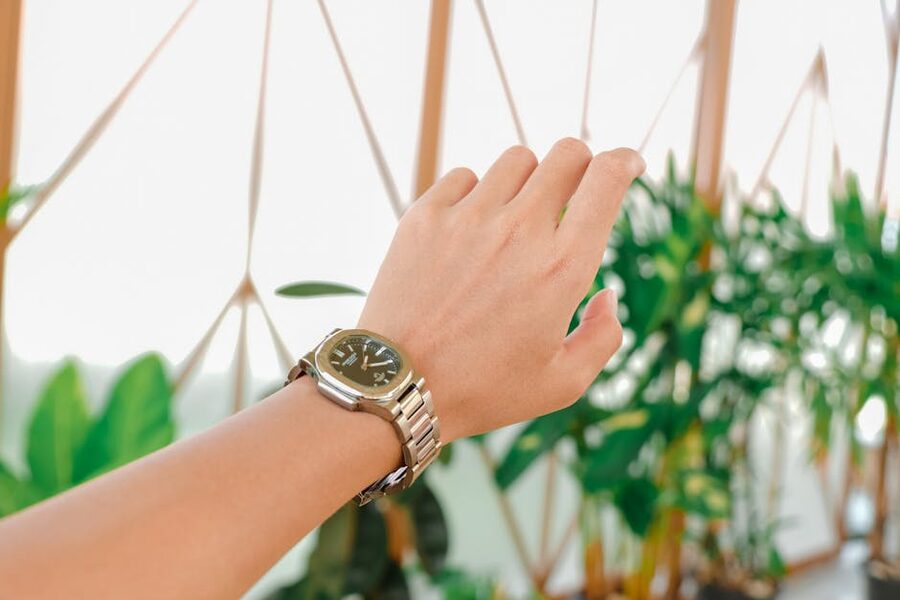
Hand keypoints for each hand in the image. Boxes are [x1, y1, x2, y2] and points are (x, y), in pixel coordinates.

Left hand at [358, 138, 643, 441]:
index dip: (626, 161)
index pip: (607, 178)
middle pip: (568, 153)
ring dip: (529, 180)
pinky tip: (473, 228)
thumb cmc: (483, 390)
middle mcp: (519, 230)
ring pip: (517, 160)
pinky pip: (465, 176)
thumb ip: (603, 337)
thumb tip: (609, 296)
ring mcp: (468, 218)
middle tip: (573, 194)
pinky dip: (477, 193)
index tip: (628, 165)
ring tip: (517, 217)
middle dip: (582, 165)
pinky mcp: (424, 216)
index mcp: (562, 268)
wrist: (397, 385)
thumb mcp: (562, 383)